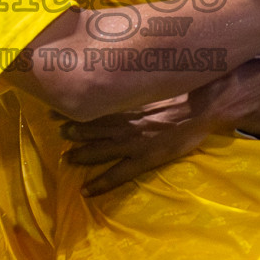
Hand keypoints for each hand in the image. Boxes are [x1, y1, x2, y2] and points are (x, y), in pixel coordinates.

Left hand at [60, 79, 231, 195]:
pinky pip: (117, 175)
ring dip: (80, 154)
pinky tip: (86, 191)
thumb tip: (124, 68)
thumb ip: (137, 80)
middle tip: (56, 132)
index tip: (58, 107)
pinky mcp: (144, 159)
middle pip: (91, 128)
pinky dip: (100, 183)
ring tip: (66, 158)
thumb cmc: (183, 88)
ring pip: (98, 151)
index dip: (75, 109)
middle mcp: (123, 122)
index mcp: (126, 102)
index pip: (94, 106)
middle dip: (72, 130)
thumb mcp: (154, 78)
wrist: (203, 107)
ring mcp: (132, 143)